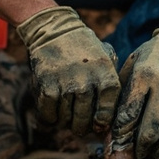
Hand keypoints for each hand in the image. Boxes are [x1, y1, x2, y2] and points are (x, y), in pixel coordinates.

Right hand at [17, 6, 119, 135]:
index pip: (106, 112)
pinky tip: (53, 111)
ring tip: (65, 113)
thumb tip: (107, 122)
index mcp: (105, 75)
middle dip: (82, 127)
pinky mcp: (46, 85)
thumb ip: (112, 85)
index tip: (97, 123)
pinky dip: (49, 118)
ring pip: (66, 120)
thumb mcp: (107, 59)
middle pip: (84, 121)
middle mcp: (86, 81)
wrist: (55, 31)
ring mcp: (66, 84)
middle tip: (79, 124)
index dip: (102, 122)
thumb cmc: (85, 50)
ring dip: (64, 122)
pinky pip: (48, 115)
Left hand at [113, 11, 158, 158]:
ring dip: (155, 151)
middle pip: (150, 130)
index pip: (130, 113)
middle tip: (131, 154)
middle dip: (139, 148)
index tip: (116, 142)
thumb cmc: (154, 55)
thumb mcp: (133, 64)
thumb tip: (110, 121)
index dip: (122, 132)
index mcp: (146, 76)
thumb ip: (122, 90)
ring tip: (146, 155)